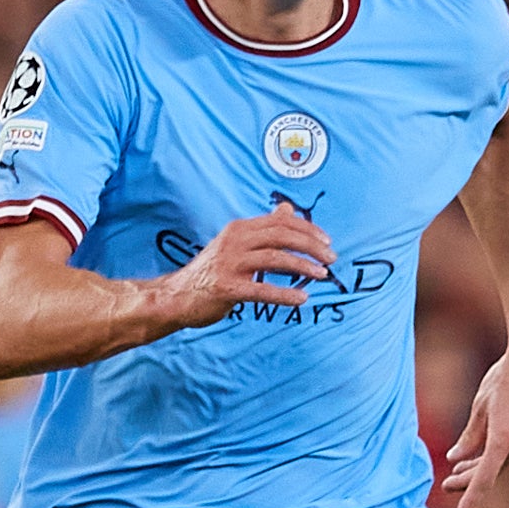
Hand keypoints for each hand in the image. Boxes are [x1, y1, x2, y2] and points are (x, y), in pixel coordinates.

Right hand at [166, 205, 333, 326]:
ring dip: (303, 266)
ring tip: (321, 275)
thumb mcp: (235, 243)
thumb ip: (262, 228)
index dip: (308, 230)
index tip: (327, 242)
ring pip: (275, 259)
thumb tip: (286, 209)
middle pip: (281, 236)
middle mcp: (234, 241)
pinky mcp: (226, 288)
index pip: (280, 222)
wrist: (178, 296)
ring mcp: (229, 264)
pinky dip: (284, 294)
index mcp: (239, 228)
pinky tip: (301, 298)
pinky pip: (261, 290)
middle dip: (311, 246)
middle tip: (331, 258)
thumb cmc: (212, 271)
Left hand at [438, 332, 508, 507]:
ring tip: (460, 469)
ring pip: (504, 460)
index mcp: (504, 439)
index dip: (471, 499)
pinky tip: (484, 450)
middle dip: (469, 480)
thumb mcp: (481, 405)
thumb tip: (456, 458)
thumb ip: (469, 436)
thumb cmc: (506, 377)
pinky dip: (498, 453)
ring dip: (482, 466)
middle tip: (446, 485)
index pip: (485, 478)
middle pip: (492, 472)